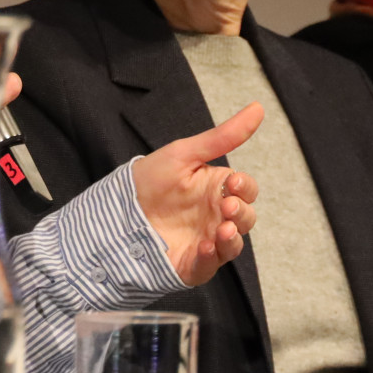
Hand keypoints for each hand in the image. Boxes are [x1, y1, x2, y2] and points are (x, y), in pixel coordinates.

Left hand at [131, 103, 261, 286]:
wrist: (115, 208)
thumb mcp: (184, 154)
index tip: (234, 182)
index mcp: (217, 189)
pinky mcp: (192, 263)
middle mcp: (216, 216)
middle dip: (242, 213)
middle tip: (227, 207)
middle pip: (246, 218)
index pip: (247, 190)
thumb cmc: (150, 179)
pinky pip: (210, 265)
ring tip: (223, 230)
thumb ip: (223, 136)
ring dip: (233, 239)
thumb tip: (258, 107)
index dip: (246, 187)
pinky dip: (212, 258)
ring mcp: (206, 240)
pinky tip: (206, 247)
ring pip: (234, 244)